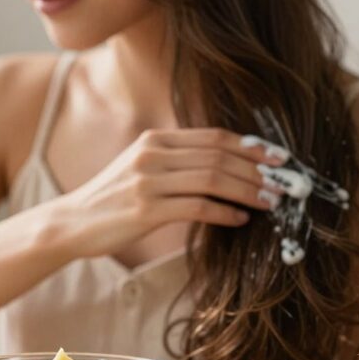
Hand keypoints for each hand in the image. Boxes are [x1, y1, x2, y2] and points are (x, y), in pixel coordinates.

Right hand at [46, 128, 288, 258]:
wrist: (72, 222)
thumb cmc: (112, 200)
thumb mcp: (141, 168)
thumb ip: (176, 162)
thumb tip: (222, 167)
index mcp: (155, 140)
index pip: (213, 137)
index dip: (250, 147)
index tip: (278, 158)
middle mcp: (152, 155)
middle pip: (218, 156)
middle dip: (258, 170)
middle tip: (285, 184)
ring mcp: (148, 182)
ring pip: (212, 179)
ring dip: (248, 191)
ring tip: (271, 202)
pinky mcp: (145, 210)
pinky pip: (197, 207)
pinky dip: (224, 212)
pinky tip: (240, 219)